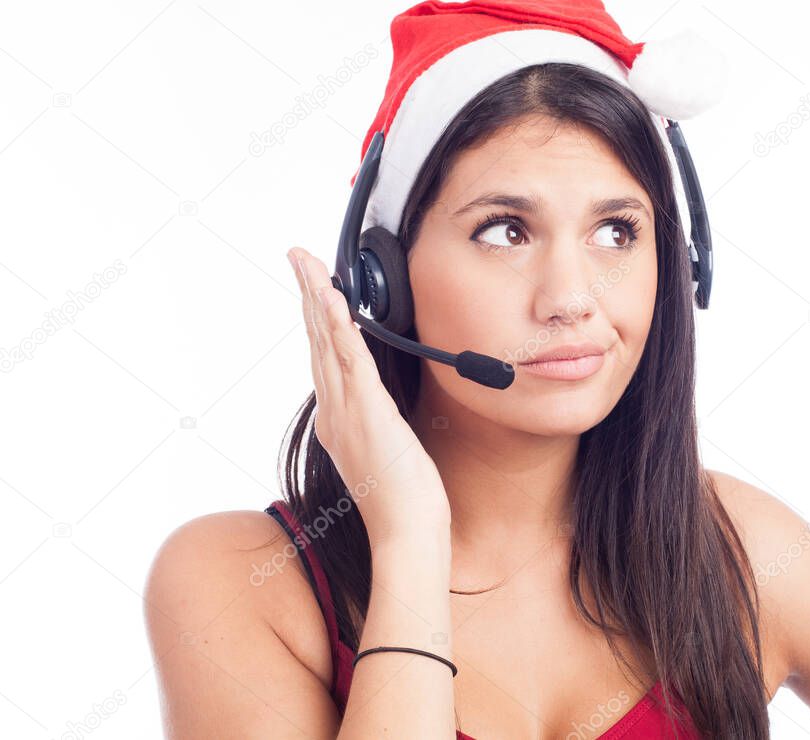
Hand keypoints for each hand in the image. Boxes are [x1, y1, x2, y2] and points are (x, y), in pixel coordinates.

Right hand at [287, 247, 450, 546]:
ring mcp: (348, 410)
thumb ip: (373, 419)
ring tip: (306, 262)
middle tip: (297, 256)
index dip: (315, 315)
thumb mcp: (384, 448)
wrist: (406, 531)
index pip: (322, 354)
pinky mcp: (368, 412)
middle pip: (316, 339)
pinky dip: (341, 327)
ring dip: (317, 298)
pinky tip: (335, 300)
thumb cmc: (402, 497)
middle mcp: (334, 410)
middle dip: (307, 293)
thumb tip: (375, 402)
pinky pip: (351, 361)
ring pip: (327, 342)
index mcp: (337, 417)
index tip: (312, 285)